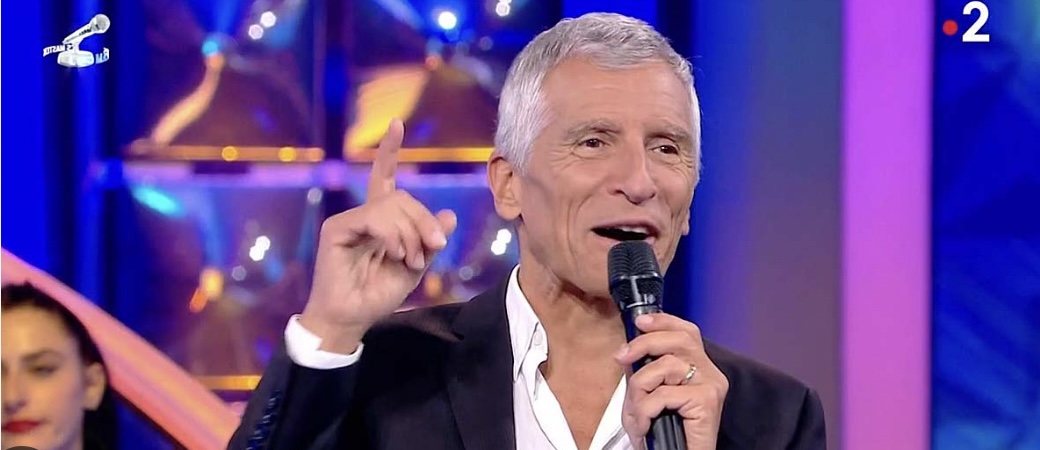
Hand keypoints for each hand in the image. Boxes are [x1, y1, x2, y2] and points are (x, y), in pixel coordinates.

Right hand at [299, 119, 457, 352]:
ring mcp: (348, 220)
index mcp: (380, 220)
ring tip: (412, 260)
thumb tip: (449, 214)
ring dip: (411, 234)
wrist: (352, 319)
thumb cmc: (378, 295)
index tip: (396, 124)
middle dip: (424, 221)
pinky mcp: (337, 229)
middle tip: (434, 247)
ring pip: (392, 206)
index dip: (390, 150)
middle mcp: (363, 215)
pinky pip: (374, 218)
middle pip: (402, 197)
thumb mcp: (416, 267)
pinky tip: (397, 254)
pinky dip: (393, 236)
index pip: (384, 177)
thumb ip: (430, 241)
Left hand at [615, 313, 729, 449]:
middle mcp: (711, 374)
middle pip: (680, 339)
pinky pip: (665, 394)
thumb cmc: (662, 434)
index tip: (640, 322)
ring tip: (637, 410)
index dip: (664, 321)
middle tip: (623, 356)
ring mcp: (712, 387)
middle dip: (645, 343)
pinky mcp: (707, 403)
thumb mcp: (647, 396)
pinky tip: (644, 423)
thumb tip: (629, 350)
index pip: (687, 332)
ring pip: (668, 365)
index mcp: (700, 368)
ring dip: (641, 386)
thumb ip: (643, 372)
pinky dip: (646, 408)